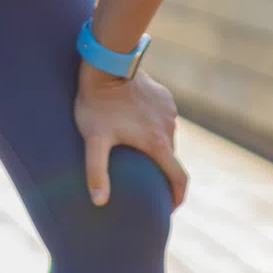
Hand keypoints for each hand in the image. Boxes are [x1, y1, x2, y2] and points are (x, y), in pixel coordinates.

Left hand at [74, 59, 189, 209]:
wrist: (107, 64)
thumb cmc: (98, 104)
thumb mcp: (94, 139)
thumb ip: (96, 171)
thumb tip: (98, 202)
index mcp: (158, 143)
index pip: (179, 179)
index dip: (177, 197)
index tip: (170, 207)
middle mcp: (169, 128)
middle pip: (170, 158)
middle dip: (160, 171)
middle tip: (143, 178)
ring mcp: (169, 111)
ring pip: (166, 137)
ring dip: (156, 146)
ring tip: (136, 150)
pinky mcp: (164, 96)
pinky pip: (163, 118)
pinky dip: (154, 126)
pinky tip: (136, 124)